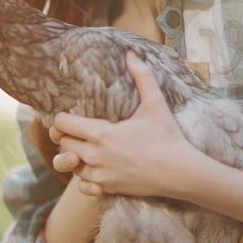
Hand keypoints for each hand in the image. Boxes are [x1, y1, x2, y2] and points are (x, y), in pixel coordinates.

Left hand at [49, 50, 191, 197]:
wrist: (180, 173)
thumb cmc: (167, 137)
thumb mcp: (155, 104)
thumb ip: (142, 76)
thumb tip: (130, 53)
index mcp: (102, 134)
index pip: (63, 125)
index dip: (62, 118)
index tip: (70, 114)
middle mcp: (95, 156)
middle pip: (63, 144)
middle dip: (66, 135)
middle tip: (77, 128)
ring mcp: (100, 175)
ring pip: (71, 165)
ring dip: (74, 155)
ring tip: (85, 146)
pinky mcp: (107, 188)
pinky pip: (82, 185)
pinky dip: (84, 178)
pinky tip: (95, 168)